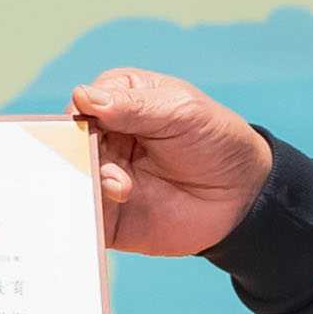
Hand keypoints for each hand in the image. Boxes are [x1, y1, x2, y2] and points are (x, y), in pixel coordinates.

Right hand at [68, 67, 272, 260]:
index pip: (82, 106)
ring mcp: (103, 178)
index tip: (92, 128)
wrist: (243, 197)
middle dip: (78, 154)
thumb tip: (83, 98)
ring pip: (72, 180)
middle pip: (69, 144)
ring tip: (124, 188)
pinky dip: (82, 215)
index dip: (80, 117)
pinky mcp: (108, 216)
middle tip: (103, 163)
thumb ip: (134, 106)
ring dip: (87, 184)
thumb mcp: (181, 112)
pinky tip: (104, 211)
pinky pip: (82, 216)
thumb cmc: (215, 140)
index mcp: (118, 102)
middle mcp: (104, 139)